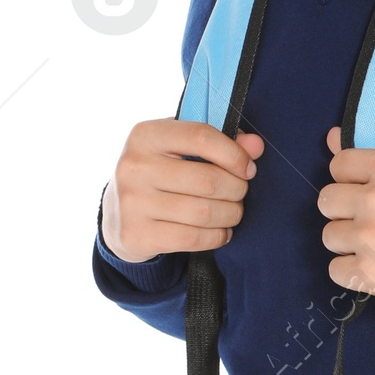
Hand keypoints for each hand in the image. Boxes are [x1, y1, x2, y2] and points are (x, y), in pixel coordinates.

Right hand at [101, 120, 264, 261]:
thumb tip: (256, 146)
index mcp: (146, 135)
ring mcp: (132, 203)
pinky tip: (220, 232)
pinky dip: (216, 237)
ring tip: (232, 212)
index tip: (248, 168)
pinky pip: (193, 238)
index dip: (234, 154)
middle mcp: (134, 166)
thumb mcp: (180, 149)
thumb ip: (220, 141)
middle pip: (208, 180)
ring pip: (204, 212)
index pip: (202, 137)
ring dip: (230, 214)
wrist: (117, 214)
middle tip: (239, 193)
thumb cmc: (159, 174)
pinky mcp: (136, 235)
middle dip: (236, 189)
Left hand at [318, 128, 374, 311]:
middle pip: (327, 201)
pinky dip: (355, 273)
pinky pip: (336, 270)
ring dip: (350, 243)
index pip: (337, 166)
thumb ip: (373, 152)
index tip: (371, 193)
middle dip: (347, 212)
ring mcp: (369, 238)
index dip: (352, 180)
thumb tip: (331, 137)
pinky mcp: (368, 274)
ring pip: (329, 236)